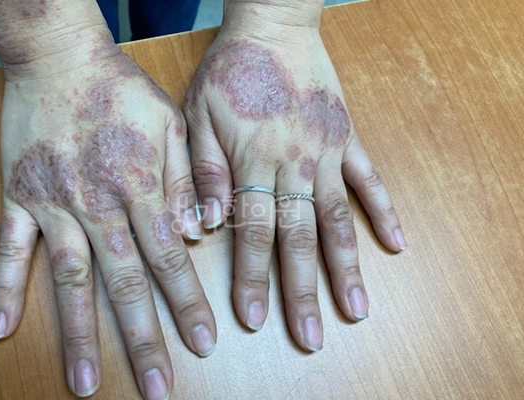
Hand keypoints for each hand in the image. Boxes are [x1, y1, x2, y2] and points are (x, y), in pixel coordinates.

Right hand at [0, 43, 215, 398]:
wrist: (60, 57)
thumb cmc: (120, 89)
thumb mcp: (170, 123)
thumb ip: (186, 179)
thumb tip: (197, 231)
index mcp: (140, 185)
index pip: (170, 259)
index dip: (187, 304)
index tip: (202, 344)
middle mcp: (98, 203)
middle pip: (124, 281)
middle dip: (142, 337)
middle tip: (157, 387)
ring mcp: (54, 203)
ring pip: (70, 278)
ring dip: (78, 331)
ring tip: (84, 383)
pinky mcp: (20, 197)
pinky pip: (10, 248)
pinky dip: (5, 287)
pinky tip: (1, 328)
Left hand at [184, 3, 405, 350]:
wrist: (272, 26)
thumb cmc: (229, 71)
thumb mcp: (197, 116)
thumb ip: (204, 171)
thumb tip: (207, 223)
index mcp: (254, 161)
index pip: (253, 231)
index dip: (253, 276)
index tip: (253, 317)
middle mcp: (295, 164)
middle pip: (299, 236)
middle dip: (303, 289)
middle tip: (309, 335)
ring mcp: (327, 153)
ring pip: (337, 217)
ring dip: (347, 265)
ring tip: (356, 308)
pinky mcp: (348, 138)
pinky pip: (370, 178)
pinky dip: (384, 210)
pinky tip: (397, 243)